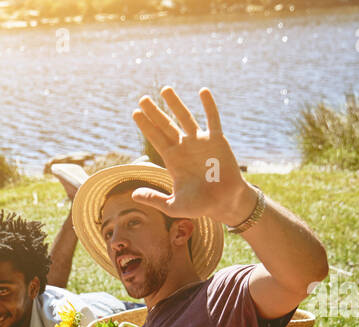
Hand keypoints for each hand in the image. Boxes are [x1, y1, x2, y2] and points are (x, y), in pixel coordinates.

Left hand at [131, 87, 257, 226]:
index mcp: (173, 160)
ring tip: (165, 89)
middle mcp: (185, 148)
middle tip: (142, 99)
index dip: (146, 126)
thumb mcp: (173, 206)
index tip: (135, 113)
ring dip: (175, 104)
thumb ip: (154, 199)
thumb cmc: (200, 206)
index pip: (156, 139)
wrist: (225, 203)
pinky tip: (202, 91)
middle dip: (155, 112)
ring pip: (185, 118)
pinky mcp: (218, 140)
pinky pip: (212, 119)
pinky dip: (209, 105)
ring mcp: (200, 142)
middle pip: (166, 125)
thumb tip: (133, 194)